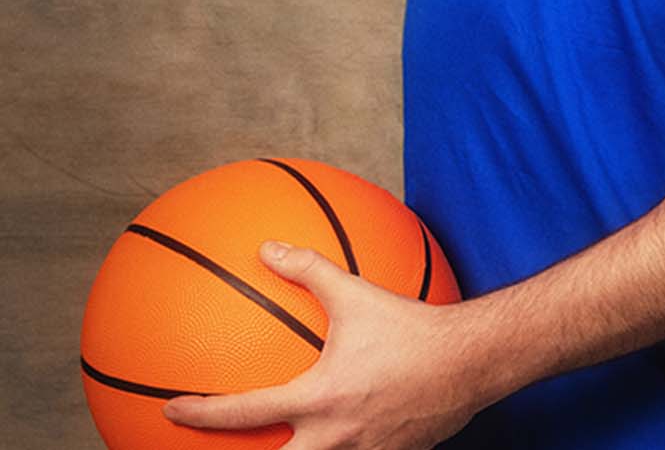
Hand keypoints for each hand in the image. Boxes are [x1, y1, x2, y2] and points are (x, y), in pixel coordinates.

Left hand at [163, 241, 491, 449]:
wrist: (475, 361)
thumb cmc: (416, 329)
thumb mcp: (360, 296)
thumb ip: (311, 272)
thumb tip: (269, 249)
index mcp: (319, 399)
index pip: (244, 413)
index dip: (201, 413)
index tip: (172, 410)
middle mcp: (334, 437)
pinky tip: (339, 441)